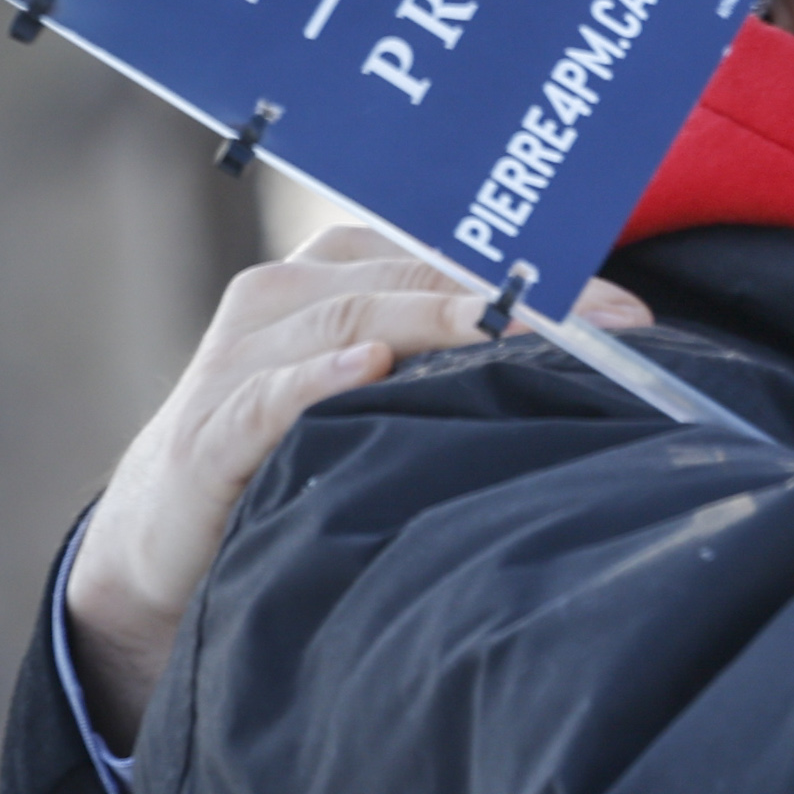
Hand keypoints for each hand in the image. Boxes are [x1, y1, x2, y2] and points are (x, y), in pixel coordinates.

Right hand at [64, 226, 647, 747]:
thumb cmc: (298, 451)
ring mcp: (240, 358)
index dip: (541, 275)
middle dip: (517, 301)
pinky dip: (316, 381)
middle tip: (610, 331)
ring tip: (516, 332)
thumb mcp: (379, 390)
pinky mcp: (206, 430)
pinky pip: (266, 395)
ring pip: (352, 318)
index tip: (630, 314)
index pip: (453, 255)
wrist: (164, 537)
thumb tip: (597, 353)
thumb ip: (456, 357)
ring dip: (442, 324)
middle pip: (417, 277)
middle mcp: (287, 295)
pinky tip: (366, 373)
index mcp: (339, 271)